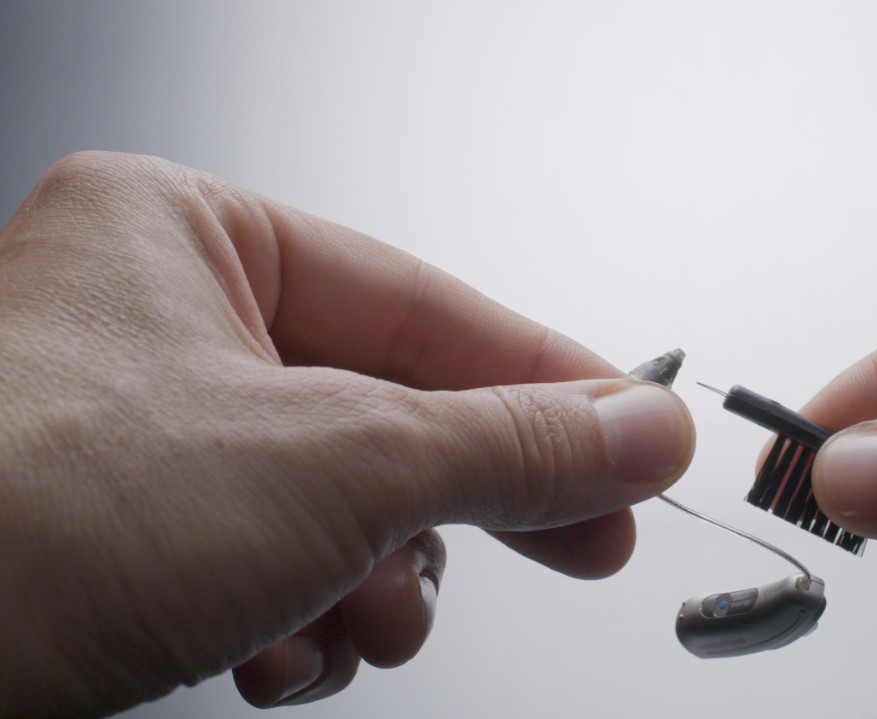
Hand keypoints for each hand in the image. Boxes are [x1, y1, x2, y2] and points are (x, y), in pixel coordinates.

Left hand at [0, 153, 694, 715]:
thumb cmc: (27, 524)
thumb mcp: (335, 467)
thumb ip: (506, 443)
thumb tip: (637, 429)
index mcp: (187, 236)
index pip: (428, 304)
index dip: (550, 383)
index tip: (635, 442)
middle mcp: (154, 321)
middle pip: (386, 409)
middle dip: (469, 502)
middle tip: (582, 540)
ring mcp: (131, 433)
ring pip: (330, 502)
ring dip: (371, 583)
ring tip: (366, 625)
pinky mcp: (115, 537)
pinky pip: (262, 562)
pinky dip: (295, 621)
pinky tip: (277, 656)